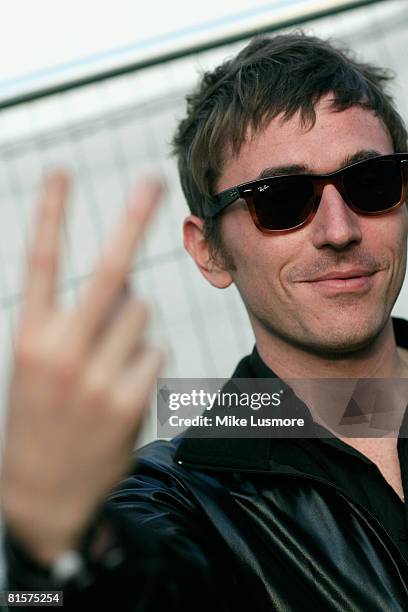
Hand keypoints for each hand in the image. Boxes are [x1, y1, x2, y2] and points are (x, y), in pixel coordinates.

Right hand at [0, 172, 164, 563]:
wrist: (46, 494)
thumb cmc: (43, 416)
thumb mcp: (40, 366)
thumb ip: (80, 321)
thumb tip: (132, 285)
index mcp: (30, 338)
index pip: (40, 263)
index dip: (51, 214)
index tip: (60, 171)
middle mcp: (62, 351)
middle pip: (109, 274)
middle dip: (132, 222)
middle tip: (150, 180)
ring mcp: (99, 376)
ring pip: (140, 314)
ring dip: (131, 324)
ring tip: (106, 359)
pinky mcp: (131, 399)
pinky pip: (154, 349)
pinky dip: (143, 357)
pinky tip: (121, 386)